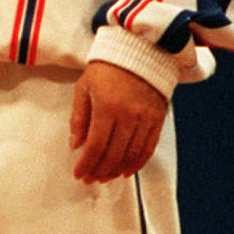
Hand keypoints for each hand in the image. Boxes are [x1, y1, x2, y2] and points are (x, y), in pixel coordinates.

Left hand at [69, 61, 167, 182]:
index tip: (78, 174)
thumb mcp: (84, 88)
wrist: (138, 54)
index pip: (96, 144)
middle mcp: (128, 116)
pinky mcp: (158, 119)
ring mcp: (146, 119)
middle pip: (114, 153)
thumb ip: (79, 118)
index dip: (87, 163)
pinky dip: (137, 162)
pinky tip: (126, 170)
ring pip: (132, 154)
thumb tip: (75, 145)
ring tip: (105, 177)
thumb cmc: (105, 70)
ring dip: (117, 170)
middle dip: (100, 170)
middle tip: (90, 179)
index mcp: (107, 107)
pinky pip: (148, 148)